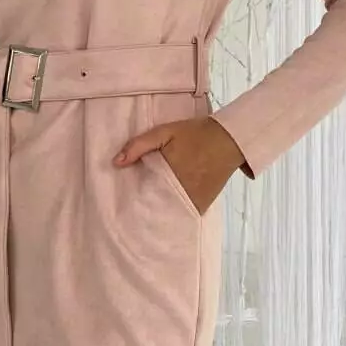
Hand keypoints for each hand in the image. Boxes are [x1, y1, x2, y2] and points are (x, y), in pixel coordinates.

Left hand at [112, 115, 244, 214]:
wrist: (229, 138)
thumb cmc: (194, 134)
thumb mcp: (164, 132)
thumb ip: (139, 146)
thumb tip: (116, 163)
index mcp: (169, 177)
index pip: (144, 197)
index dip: (132, 202)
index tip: (121, 206)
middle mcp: (182, 194)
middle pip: (156, 209)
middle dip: (144, 211)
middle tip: (129, 213)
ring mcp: (195, 201)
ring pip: (170, 214)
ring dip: (159, 213)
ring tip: (145, 213)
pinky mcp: (204, 204)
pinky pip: (185, 213)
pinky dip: (175, 212)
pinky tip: (165, 210)